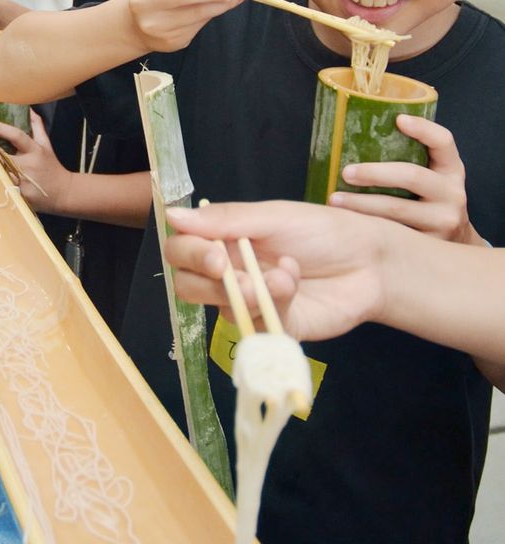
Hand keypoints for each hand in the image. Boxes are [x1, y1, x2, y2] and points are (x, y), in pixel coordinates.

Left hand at [0, 111, 71, 213]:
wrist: (64, 192)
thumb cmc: (51, 167)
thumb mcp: (46, 146)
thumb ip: (37, 128)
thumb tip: (31, 110)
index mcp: (34, 150)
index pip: (16, 136)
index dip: (0, 128)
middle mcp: (28, 164)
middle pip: (2, 155)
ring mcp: (24, 181)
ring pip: (0, 172)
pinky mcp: (20, 195)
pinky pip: (3, 186)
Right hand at [165, 201, 387, 342]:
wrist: (372, 263)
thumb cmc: (324, 231)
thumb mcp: (274, 217)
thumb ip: (225, 220)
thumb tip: (172, 214)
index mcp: (224, 240)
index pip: (180, 249)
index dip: (187, 254)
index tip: (214, 256)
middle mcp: (230, 273)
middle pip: (187, 286)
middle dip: (209, 282)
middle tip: (238, 274)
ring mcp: (250, 303)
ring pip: (220, 309)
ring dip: (248, 292)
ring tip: (284, 276)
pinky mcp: (273, 329)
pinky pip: (256, 327)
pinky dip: (274, 303)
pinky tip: (294, 283)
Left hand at [329, 115, 478, 243]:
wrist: (454, 242)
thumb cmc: (429, 199)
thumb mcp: (432, 175)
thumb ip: (410, 157)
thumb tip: (359, 133)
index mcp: (452, 169)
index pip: (443, 141)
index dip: (423, 129)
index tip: (398, 119)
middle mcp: (452, 193)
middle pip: (412, 175)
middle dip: (374, 173)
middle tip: (345, 172)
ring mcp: (443, 221)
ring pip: (397, 209)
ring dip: (361, 204)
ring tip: (334, 200)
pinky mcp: (429, 243)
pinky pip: (393, 233)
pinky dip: (366, 226)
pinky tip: (347, 222)